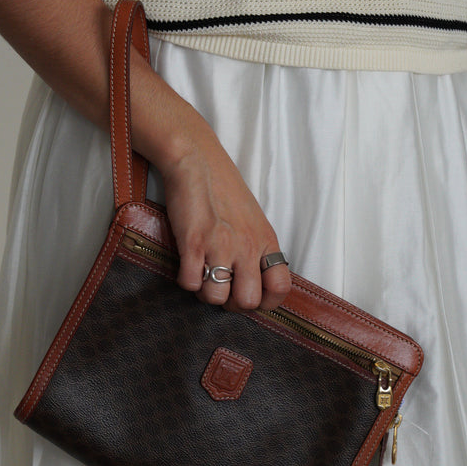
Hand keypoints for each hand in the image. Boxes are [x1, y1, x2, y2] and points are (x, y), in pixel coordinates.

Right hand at [156, 114, 290, 312]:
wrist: (197, 162)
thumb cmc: (224, 189)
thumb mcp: (253, 221)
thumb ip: (257, 250)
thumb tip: (252, 280)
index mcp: (266, 242)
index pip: (281, 287)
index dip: (266, 302)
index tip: (250, 297)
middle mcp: (247, 247)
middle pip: (248, 301)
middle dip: (231, 303)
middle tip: (221, 289)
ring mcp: (221, 246)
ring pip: (217, 298)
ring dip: (205, 293)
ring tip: (201, 276)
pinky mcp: (194, 243)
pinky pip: (190, 284)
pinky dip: (186, 281)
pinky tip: (186, 266)